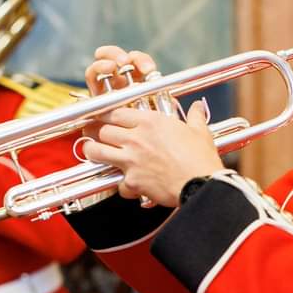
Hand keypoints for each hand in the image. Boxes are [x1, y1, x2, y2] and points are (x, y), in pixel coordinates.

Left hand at [82, 46, 223, 206]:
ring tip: (91, 151)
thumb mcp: (199, 132)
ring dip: (92, 151)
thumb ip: (195, 117)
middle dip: (94, 131)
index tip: (102, 116)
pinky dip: (121, 185)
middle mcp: (136, 138)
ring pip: (97, 151)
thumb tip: (198, 107)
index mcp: (151, 122)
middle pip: (102, 130)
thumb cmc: (200, 158)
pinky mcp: (132, 181)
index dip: (105, 113)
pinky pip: (117, 183)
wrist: (201, 183)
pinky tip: (127, 185)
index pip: (116, 112)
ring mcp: (131, 160)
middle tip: (92, 132)